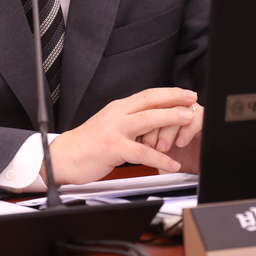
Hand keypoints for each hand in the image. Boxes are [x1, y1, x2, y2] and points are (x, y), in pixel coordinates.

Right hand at [41, 87, 197, 185]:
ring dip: (170, 118)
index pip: (147, 95)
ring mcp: (114, 130)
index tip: (185, 93)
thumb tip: (153, 122)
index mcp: (118, 108)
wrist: (63, 156)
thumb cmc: (88, 144)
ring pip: (147, 120)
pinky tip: (171, 163)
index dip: (168, 92)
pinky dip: (160, 158)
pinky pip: (141, 152)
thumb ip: (129, 121)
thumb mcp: (110, 125)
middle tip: (192, 99)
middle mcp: (117, 114)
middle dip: (173, 98)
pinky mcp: (112, 148)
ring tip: (187, 120)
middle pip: (149, 101)